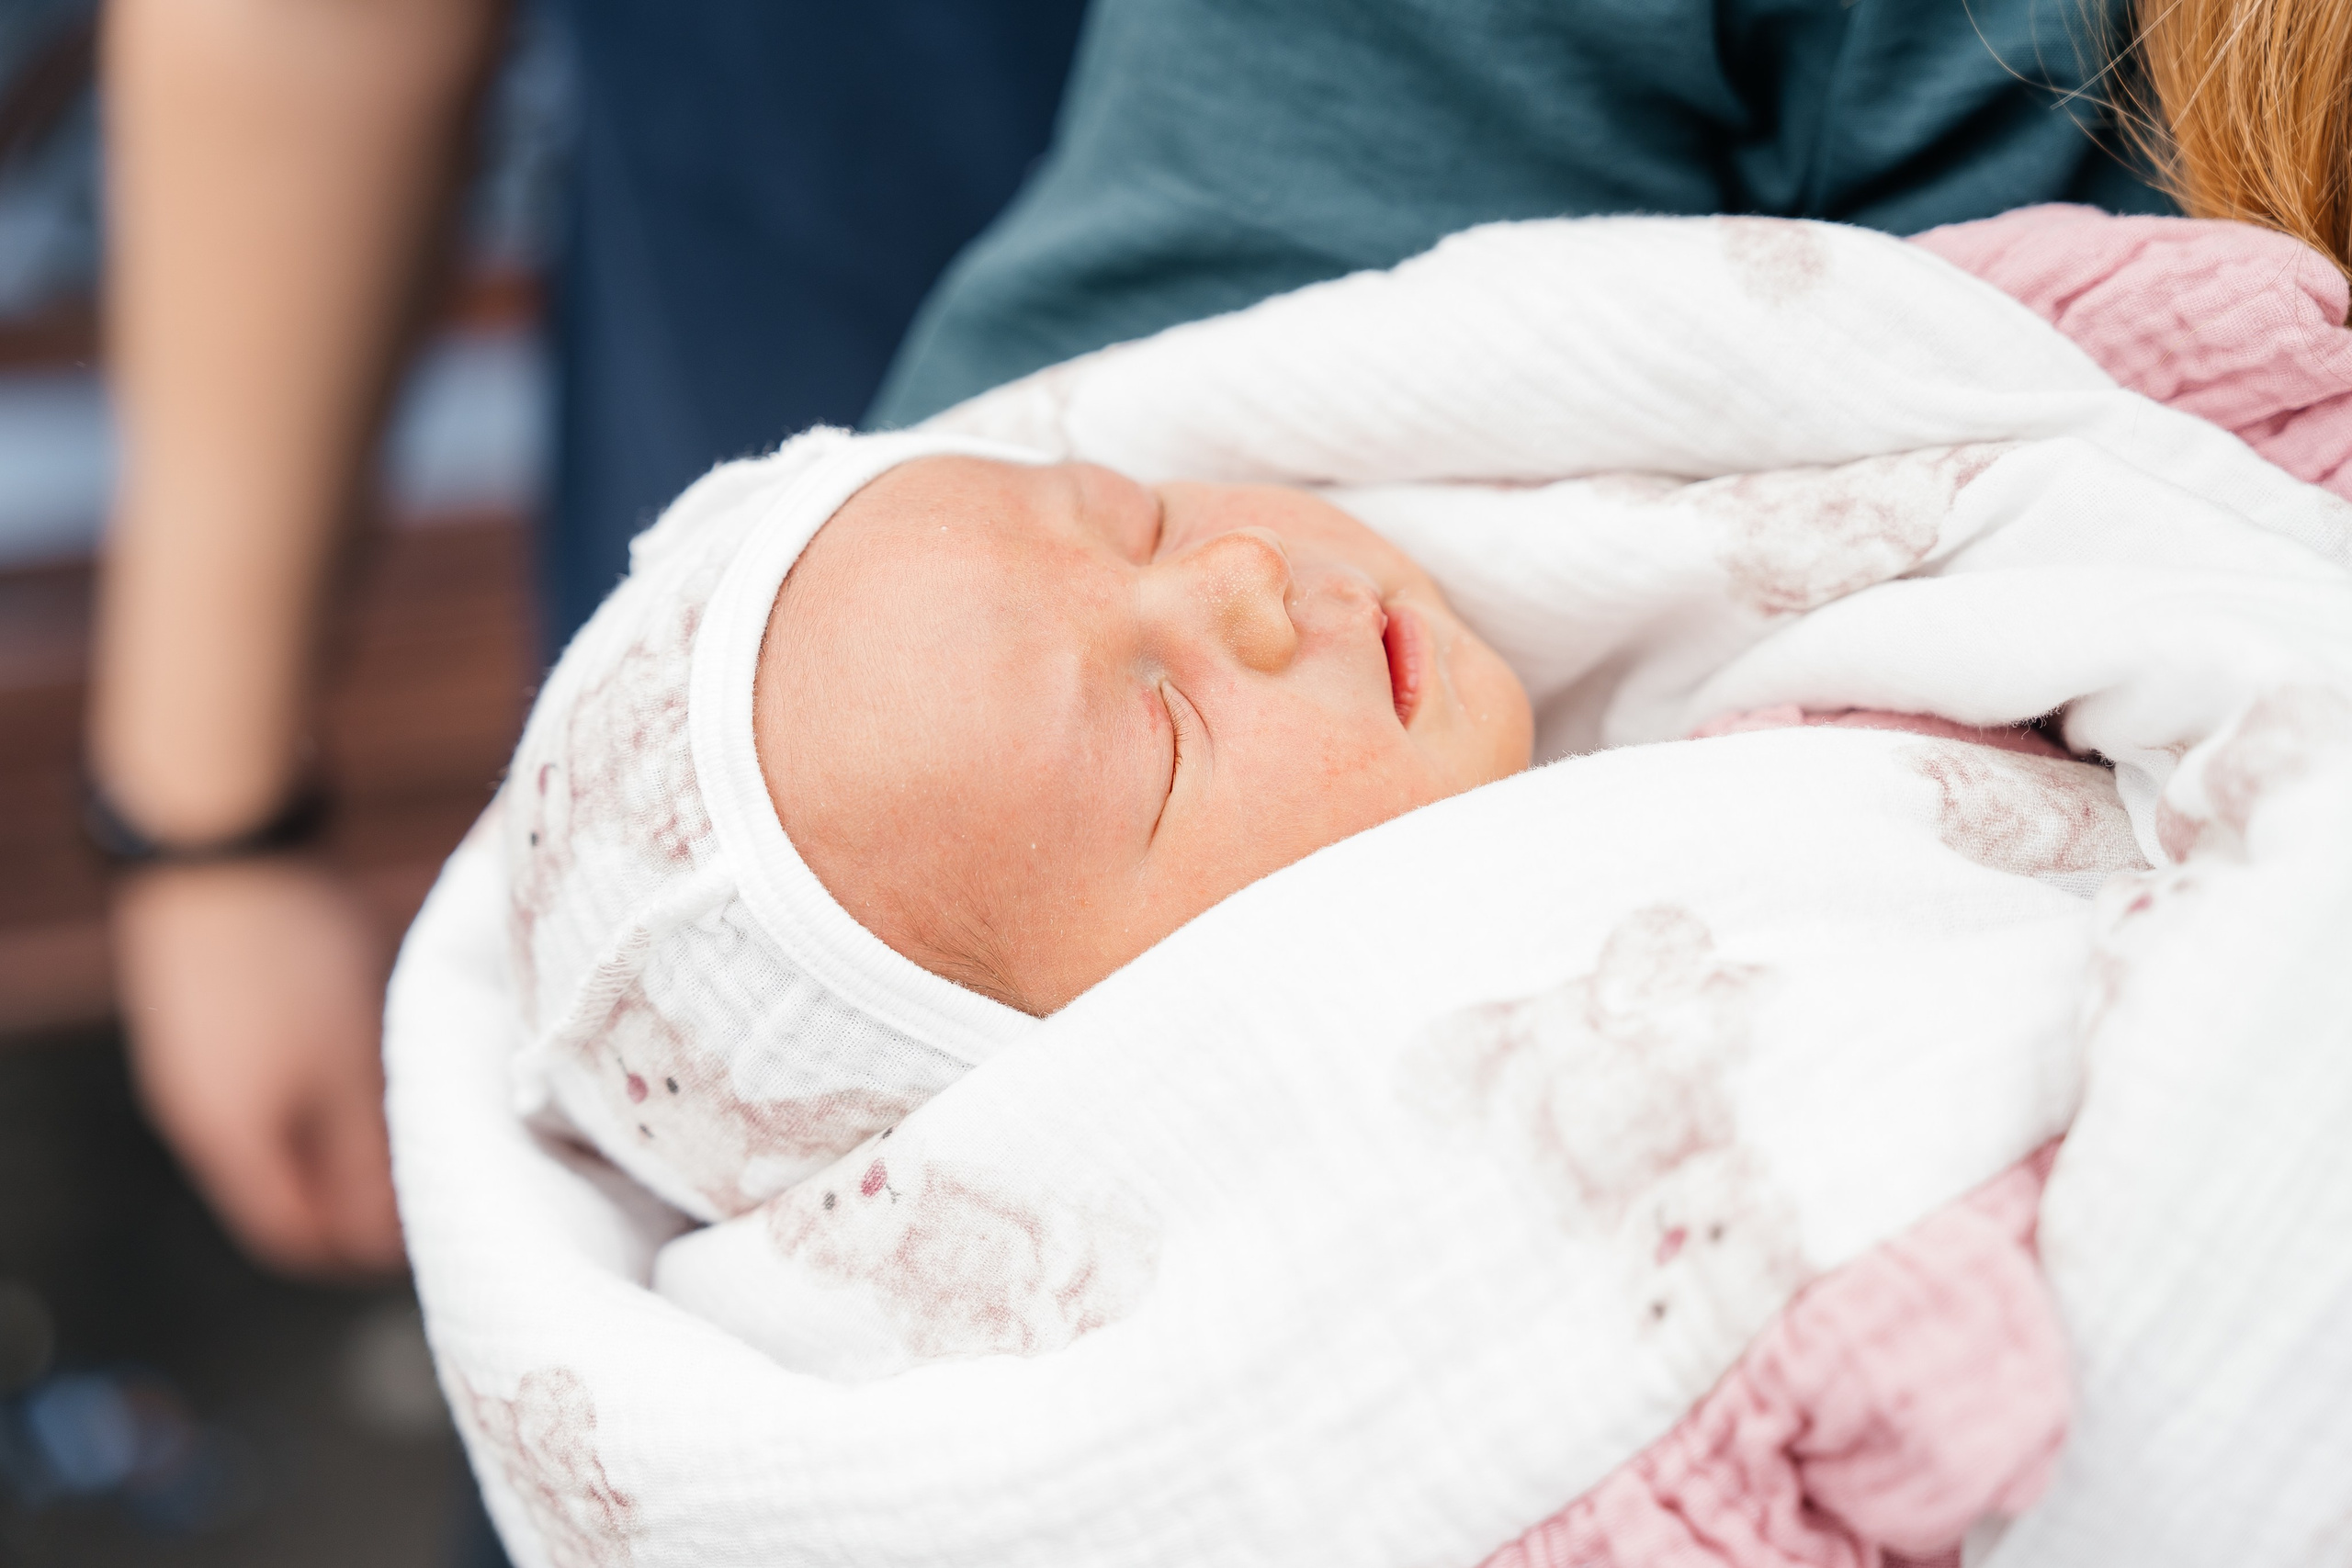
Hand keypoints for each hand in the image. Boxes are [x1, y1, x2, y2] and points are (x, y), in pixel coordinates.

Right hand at [112, 854, 406, 1277]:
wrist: (222, 842)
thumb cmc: (292, 955)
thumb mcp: (349, 1065)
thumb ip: (363, 1157)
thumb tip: (380, 1239)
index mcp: (232, 1141)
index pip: (294, 1238)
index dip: (361, 1251)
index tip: (430, 1226)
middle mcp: (199, 1114)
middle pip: (284, 1187)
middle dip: (355, 1192)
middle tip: (432, 1164)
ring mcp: (195, 1063)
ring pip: (277, 1131)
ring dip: (339, 1134)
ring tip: (410, 1104)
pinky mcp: (205, 1017)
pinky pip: (264, 1081)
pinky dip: (315, 1087)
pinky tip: (365, 1050)